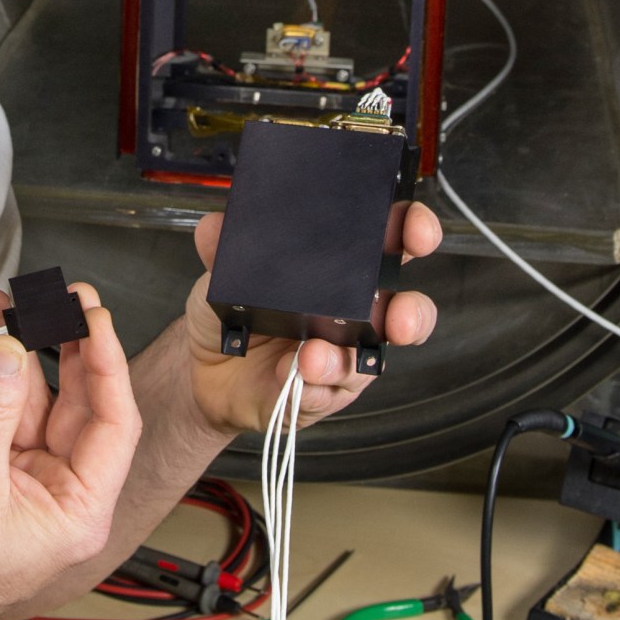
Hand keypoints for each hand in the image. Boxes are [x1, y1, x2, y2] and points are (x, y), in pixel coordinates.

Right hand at [0, 284, 139, 619]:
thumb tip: (7, 353)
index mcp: (78, 512)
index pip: (113, 423)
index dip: (106, 363)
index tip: (93, 317)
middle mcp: (56, 495)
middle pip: (75, 404)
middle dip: (61, 347)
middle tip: (56, 299)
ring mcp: (19, 481)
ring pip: (30, 401)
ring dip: (14, 356)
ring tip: (2, 311)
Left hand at [182, 200, 441, 436]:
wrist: (207, 370)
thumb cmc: (234, 314)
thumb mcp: (222, 273)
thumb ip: (223, 247)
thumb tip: (216, 226)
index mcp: (343, 271)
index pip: (391, 243)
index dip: (412, 230)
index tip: (412, 226)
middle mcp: (355, 314)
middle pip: (408, 311)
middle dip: (412, 313)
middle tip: (396, 317)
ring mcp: (343, 357)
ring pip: (369, 361)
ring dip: (345, 359)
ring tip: (313, 355)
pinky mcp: (323, 394)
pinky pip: (328, 393)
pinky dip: (311, 385)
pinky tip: (292, 374)